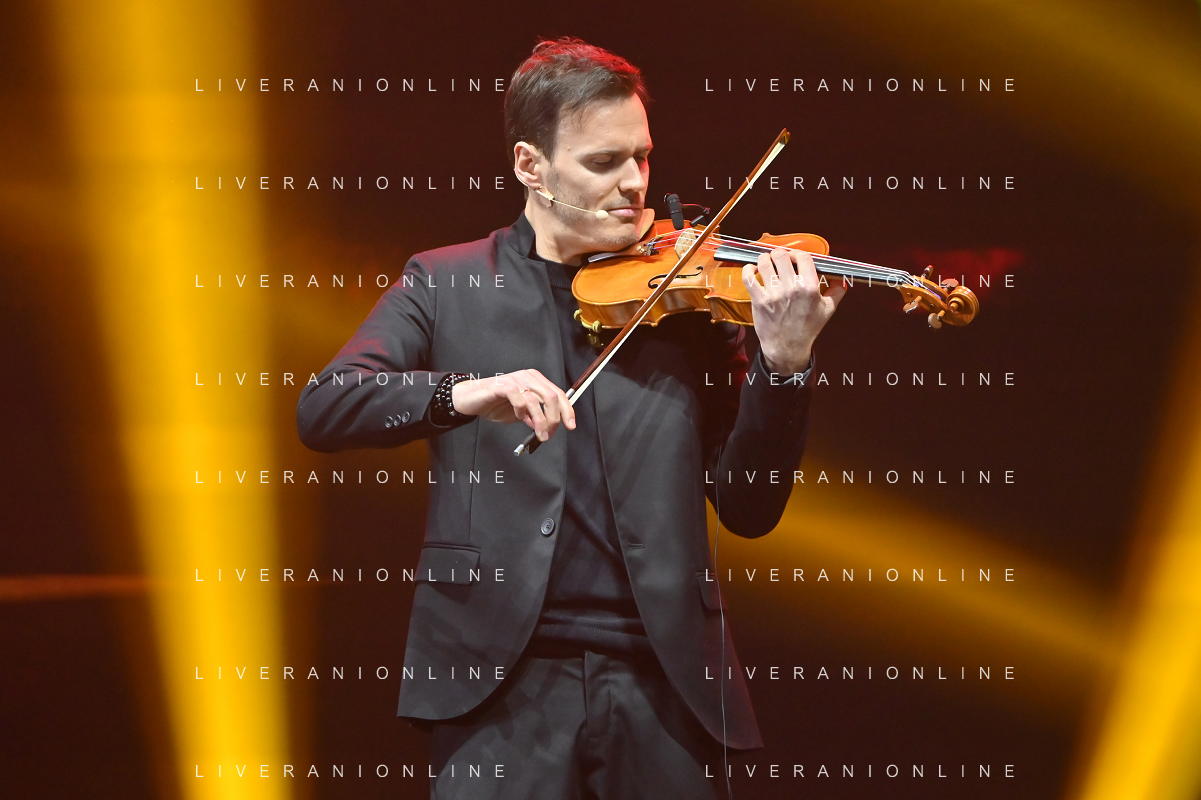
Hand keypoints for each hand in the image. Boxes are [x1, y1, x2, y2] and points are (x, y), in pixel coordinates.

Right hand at [451, 369, 575, 441]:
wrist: (472, 399)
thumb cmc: (495, 404)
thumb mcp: (521, 413)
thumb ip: (535, 417)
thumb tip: (549, 427)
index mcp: (536, 381)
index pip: (559, 394)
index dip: (567, 410)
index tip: (570, 425)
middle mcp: (528, 377)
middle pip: (552, 396)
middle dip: (554, 419)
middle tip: (549, 434)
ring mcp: (516, 379)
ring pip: (537, 400)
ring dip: (539, 421)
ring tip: (538, 433)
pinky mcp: (502, 385)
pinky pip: (519, 398)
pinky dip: (521, 411)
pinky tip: (519, 417)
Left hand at [743, 247, 846, 373]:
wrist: (787, 347)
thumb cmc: (807, 328)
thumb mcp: (828, 310)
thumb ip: (836, 292)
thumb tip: (840, 279)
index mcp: (810, 288)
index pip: (803, 257)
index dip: (797, 254)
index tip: (794, 257)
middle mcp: (791, 288)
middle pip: (781, 256)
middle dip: (779, 254)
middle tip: (779, 259)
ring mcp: (773, 294)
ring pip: (764, 263)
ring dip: (764, 259)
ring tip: (766, 262)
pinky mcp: (759, 300)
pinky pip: (748, 277)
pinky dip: (748, 269)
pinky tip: (753, 270)